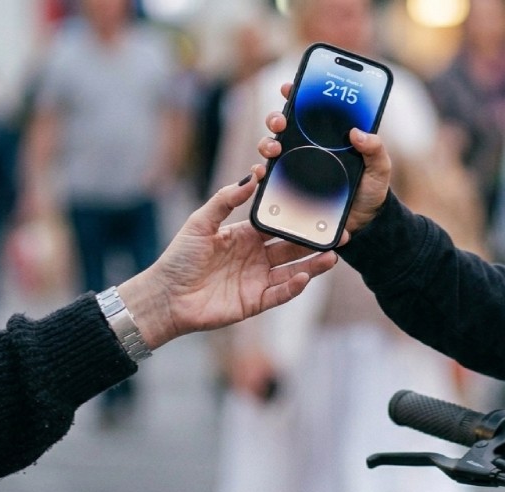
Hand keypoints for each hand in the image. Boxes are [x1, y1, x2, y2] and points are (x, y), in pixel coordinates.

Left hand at [118, 165, 337, 347]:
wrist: (166, 296)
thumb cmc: (179, 258)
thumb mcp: (200, 222)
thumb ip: (225, 200)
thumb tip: (251, 177)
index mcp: (245, 236)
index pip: (278, 224)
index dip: (297, 217)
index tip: (317, 206)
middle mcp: (255, 257)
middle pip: (292, 247)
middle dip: (315, 241)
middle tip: (338, 233)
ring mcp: (257, 280)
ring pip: (293, 271)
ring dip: (313, 264)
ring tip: (332, 255)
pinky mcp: (254, 302)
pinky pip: (280, 294)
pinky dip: (294, 287)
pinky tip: (305, 277)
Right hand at [258, 82, 391, 239]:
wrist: (363, 223)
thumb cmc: (371, 191)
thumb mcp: (379, 168)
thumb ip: (375, 149)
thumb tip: (358, 132)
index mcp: (328, 136)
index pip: (309, 109)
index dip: (296, 94)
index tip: (289, 87)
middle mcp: (308, 147)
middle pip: (283, 125)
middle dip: (276, 117)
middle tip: (281, 121)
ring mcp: (296, 167)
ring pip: (271, 147)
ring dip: (266, 142)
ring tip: (274, 148)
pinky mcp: (289, 188)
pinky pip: (269, 178)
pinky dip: (260, 172)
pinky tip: (262, 172)